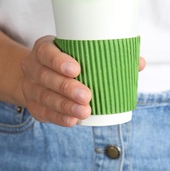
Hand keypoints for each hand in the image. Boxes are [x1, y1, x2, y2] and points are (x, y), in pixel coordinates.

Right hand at [21, 35, 145, 126]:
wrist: (38, 75)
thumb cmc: (69, 61)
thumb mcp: (79, 53)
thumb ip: (108, 56)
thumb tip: (138, 62)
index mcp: (44, 49)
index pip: (46, 53)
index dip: (59, 61)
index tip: (77, 69)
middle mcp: (33, 67)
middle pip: (46, 77)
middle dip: (66, 88)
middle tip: (87, 96)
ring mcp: (31, 88)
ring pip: (45, 97)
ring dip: (65, 106)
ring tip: (85, 112)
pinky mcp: (34, 106)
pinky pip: (44, 113)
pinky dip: (59, 118)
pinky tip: (73, 121)